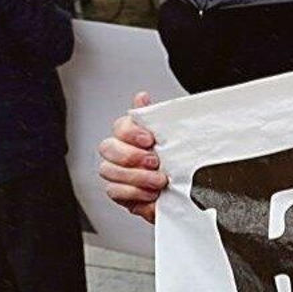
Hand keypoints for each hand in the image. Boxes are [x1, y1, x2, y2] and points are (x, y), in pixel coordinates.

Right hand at [98, 93, 167, 223]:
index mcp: (132, 135)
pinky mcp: (118, 192)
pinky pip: (114, 192)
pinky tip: (150, 194)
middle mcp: (120, 152)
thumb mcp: (173, 138)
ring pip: (108, 170)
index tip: (149, 139)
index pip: (120, 127)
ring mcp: (116, 172)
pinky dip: (134, 193)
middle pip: (108, 148)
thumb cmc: (175, 162)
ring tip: (158, 181)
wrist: (185, 192)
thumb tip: (141, 97)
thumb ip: (155, 118)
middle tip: (154, 162)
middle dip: (131, 156)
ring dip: (135, 177)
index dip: (131, 132)